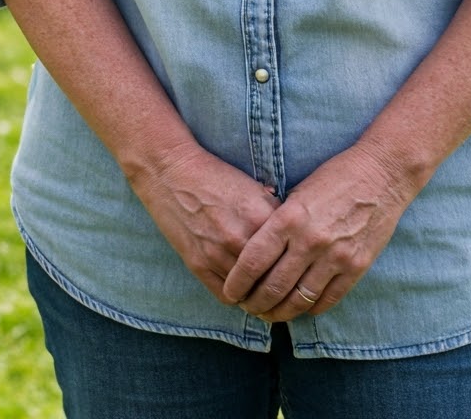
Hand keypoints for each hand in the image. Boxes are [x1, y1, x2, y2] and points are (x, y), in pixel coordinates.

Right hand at [127, 139, 282, 307]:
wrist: (168, 169)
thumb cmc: (213, 175)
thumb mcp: (251, 188)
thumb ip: (274, 213)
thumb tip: (293, 234)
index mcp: (260, 218)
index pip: (292, 257)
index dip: (298, 268)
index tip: (302, 275)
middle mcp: (240, 239)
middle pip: (274, 282)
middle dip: (284, 291)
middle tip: (290, 297)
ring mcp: (217, 253)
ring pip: (251, 294)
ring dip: (261, 299)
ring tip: (269, 301)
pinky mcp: (197, 263)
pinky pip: (226, 295)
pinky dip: (238, 298)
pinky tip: (243, 294)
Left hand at [222, 141, 415, 320]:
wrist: (380, 175)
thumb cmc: (332, 177)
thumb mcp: (296, 193)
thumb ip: (278, 221)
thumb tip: (256, 249)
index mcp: (289, 218)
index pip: (254, 260)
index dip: (238, 281)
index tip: (229, 291)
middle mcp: (310, 241)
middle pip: (274, 285)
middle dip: (255, 302)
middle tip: (245, 308)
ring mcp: (336, 257)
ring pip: (300, 298)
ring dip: (281, 312)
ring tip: (268, 315)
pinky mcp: (357, 267)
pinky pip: (329, 298)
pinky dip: (310, 308)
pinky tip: (299, 309)